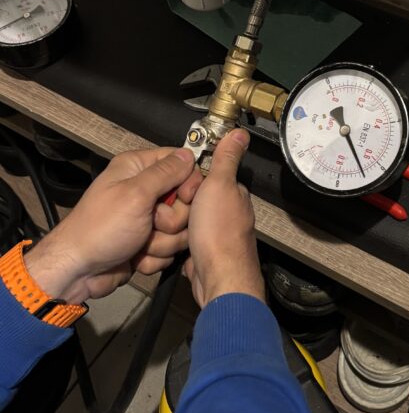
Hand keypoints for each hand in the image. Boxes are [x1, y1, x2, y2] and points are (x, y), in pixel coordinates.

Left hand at [25, 148, 202, 302]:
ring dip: (162, 241)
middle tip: (152, 223)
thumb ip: (166, 173)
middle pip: (185, 201)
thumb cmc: (99, 230)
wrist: (79, 271)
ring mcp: (146, 219)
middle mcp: (143, 190)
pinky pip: (170, 249)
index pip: (181, 163)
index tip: (184, 197)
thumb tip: (188, 154)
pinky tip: (136, 256)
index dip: (189, 181)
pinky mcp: (148, 242)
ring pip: (180, 229)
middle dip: (173, 219)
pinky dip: (155, 256)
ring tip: (139, 243)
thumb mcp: (135, 195)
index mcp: (137, 169)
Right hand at [185, 129, 264, 307]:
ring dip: (175, 224)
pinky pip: (184, 243)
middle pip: (195, 201)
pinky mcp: (204, 256)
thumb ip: (227, 159)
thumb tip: (240, 133)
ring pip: (188, 223)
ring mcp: (217, 237)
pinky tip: (168, 241)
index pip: (211, 177)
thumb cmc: (220, 232)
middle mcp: (229, 216)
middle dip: (180, 203)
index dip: (192, 176)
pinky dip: (175, 243)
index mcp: (235, 196)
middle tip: (169, 204)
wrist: (217, 278)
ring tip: (165, 223)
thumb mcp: (220, 185)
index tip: (176, 177)